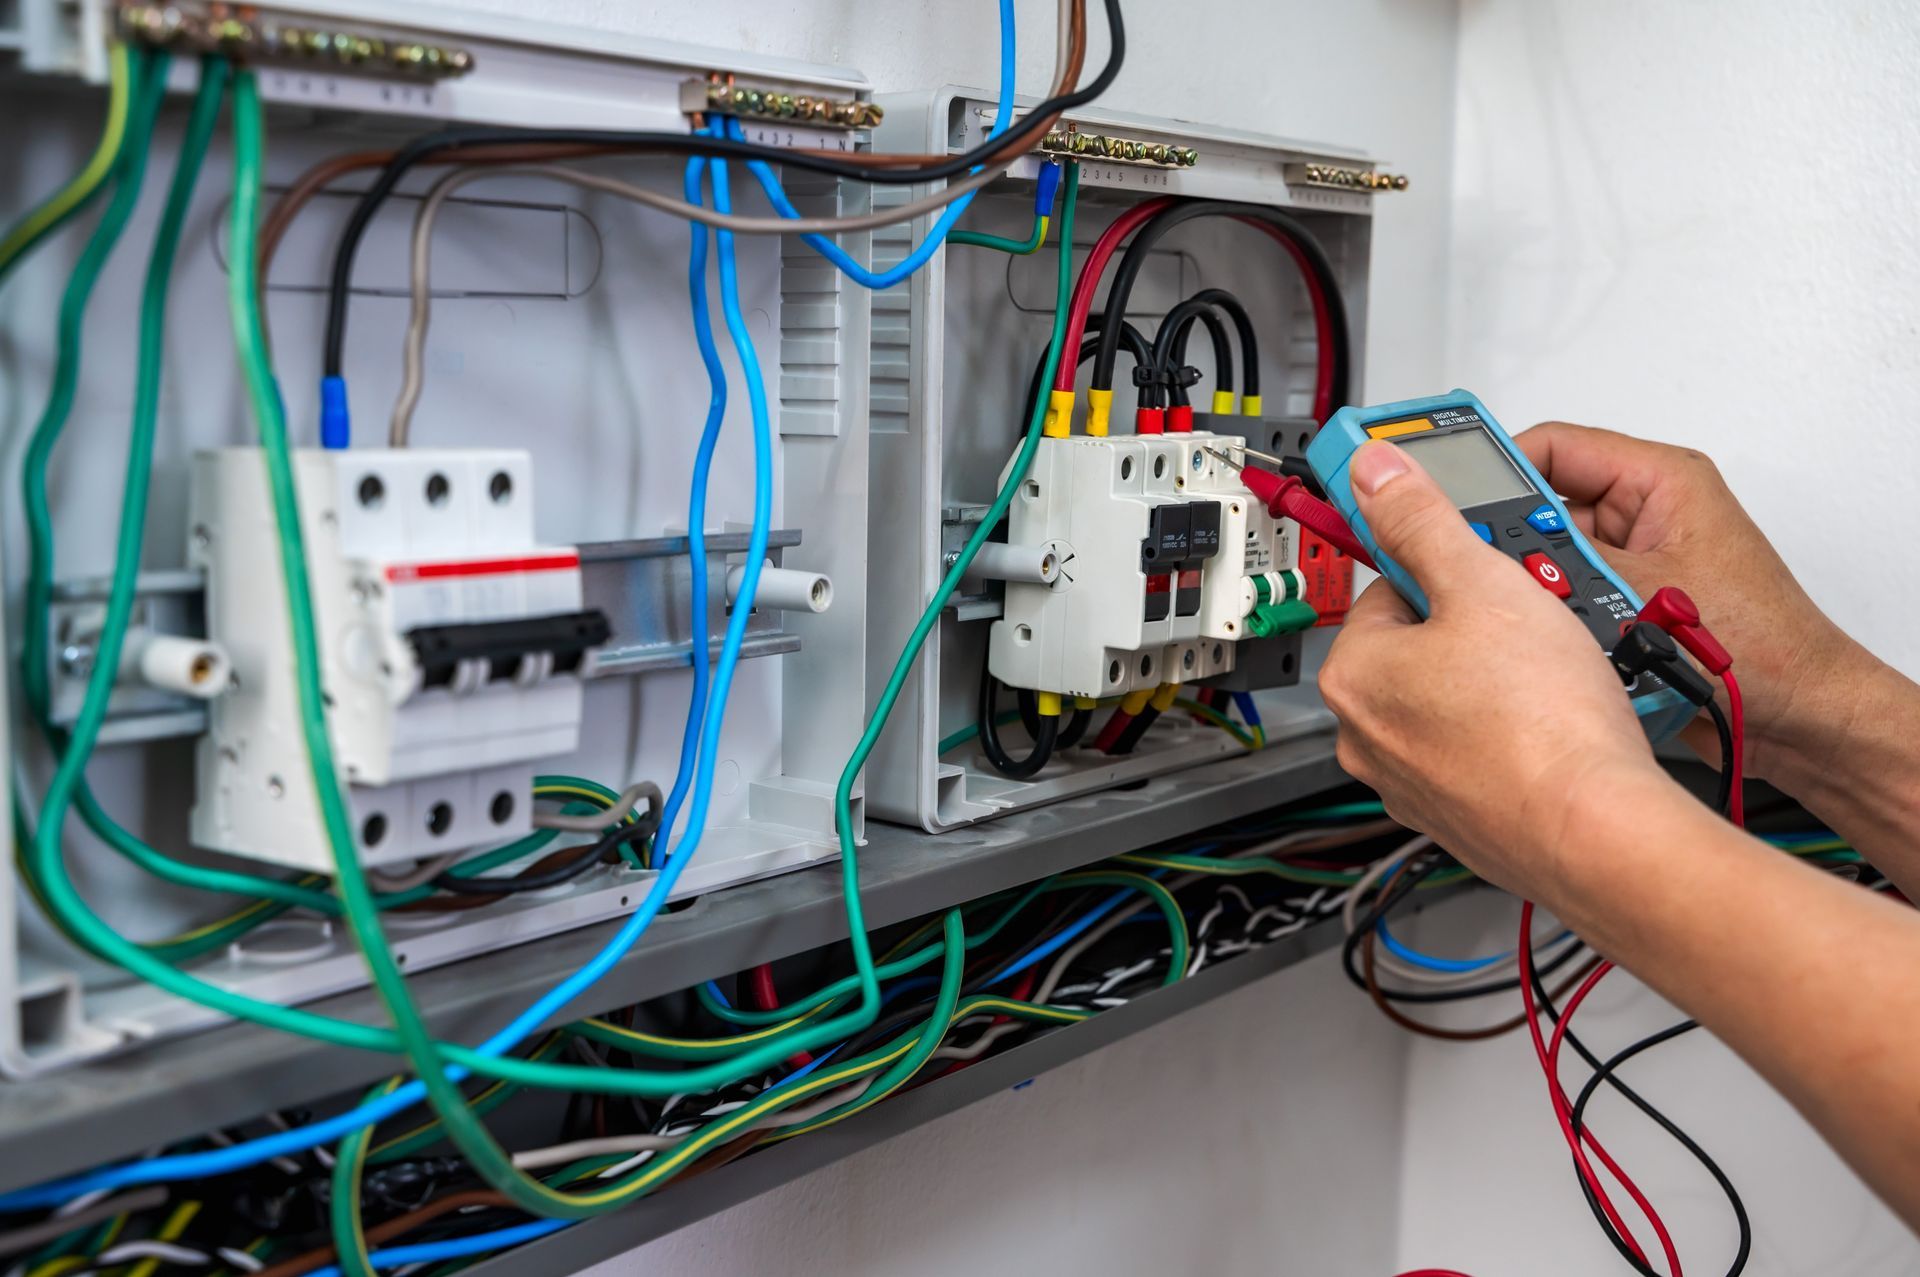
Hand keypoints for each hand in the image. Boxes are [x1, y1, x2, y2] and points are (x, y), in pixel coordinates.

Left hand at [1319, 441, 1678, 902]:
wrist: (1600, 828)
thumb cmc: (1544, 722)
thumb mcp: (1483, 582)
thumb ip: (1423, 519)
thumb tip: (1376, 473)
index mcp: (1352, 675)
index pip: (1390, 588)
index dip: (1452, 569)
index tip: (1489, 568)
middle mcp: (1366, 736)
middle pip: (1423, 645)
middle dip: (1481, 626)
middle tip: (1535, 623)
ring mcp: (1411, 784)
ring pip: (1456, 699)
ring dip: (1502, 678)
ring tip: (1555, 676)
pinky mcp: (1460, 817)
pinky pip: (1484, 751)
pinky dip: (1516, 733)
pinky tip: (1557, 726)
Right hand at [1515, 422, 1869, 781]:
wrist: (1800, 723)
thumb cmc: (1766, 650)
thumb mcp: (1643, 589)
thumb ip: (1560, 558)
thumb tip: (1487, 543)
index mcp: (1658, 480)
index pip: (1549, 447)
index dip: (1491, 468)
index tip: (1440, 496)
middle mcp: (1641, 515)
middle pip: (1537, 506)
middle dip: (1509, 545)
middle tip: (1483, 573)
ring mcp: (1629, 563)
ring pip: (1544, 560)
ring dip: (1533, 591)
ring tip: (1534, 617)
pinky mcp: (1620, 607)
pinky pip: (1560, 602)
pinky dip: (1548, 624)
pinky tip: (1549, 645)